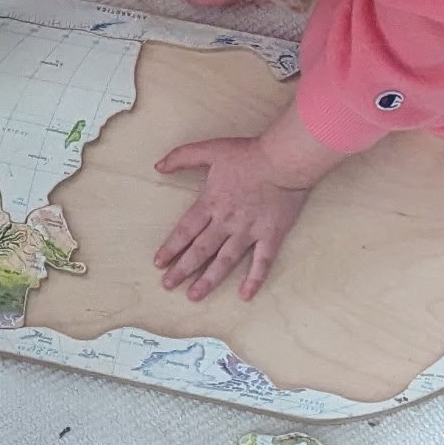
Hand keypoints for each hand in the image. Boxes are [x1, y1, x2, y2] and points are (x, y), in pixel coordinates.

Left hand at [154, 136, 312, 300]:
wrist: (285, 159)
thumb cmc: (249, 154)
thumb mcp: (210, 149)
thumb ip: (182, 156)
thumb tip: (158, 166)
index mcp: (211, 203)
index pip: (185, 231)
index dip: (171, 248)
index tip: (159, 263)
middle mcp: (227, 222)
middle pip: (200, 251)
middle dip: (182, 270)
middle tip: (168, 285)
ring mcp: (249, 231)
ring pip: (225, 261)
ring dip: (208, 280)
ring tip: (194, 295)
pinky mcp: (271, 236)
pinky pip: (262, 262)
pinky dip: (254, 280)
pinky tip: (244, 295)